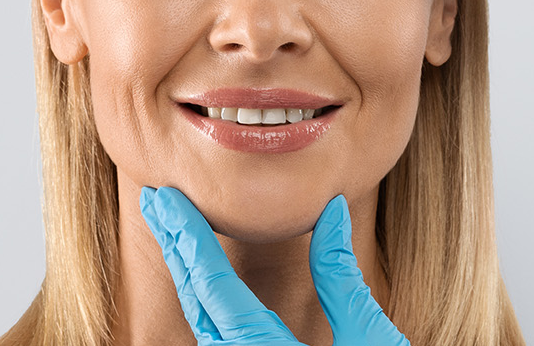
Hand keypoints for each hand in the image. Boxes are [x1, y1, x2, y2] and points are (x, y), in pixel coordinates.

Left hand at [138, 187, 407, 345]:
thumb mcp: (373, 341)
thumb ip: (343, 279)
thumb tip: (332, 212)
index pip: (216, 291)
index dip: (190, 240)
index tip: (170, 200)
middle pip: (199, 309)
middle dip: (178, 253)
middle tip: (160, 205)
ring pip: (204, 335)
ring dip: (190, 284)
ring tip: (179, 239)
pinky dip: (211, 316)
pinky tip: (208, 292)